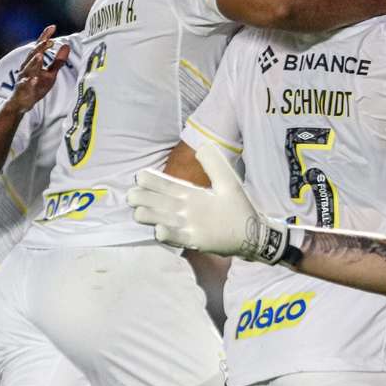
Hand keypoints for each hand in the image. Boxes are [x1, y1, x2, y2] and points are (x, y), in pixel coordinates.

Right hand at [6, 25, 70, 112]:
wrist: (21, 103)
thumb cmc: (36, 86)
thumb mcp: (50, 74)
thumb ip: (58, 61)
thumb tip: (67, 45)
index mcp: (33, 62)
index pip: (40, 46)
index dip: (45, 36)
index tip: (53, 27)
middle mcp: (27, 67)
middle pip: (33, 55)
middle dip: (40, 47)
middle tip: (49, 40)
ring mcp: (23, 78)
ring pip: (28, 69)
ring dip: (34, 62)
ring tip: (40, 56)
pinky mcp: (22, 90)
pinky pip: (25, 85)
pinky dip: (29, 82)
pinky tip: (34, 79)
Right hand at [128, 144, 289, 264]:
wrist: (252, 230)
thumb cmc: (238, 206)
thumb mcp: (226, 181)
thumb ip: (214, 164)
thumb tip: (202, 146)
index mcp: (190, 195)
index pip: (167, 186)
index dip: (153, 181)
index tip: (140, 176)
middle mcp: (185, 211)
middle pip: (159, 202)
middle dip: (144, 198)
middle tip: (132, 195)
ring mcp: (189, 226)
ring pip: (163, 219)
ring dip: (151, 216)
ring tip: (140, 212)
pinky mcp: (196, 240)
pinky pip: (178, 237)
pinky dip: (169, 234)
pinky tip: (159, 230)